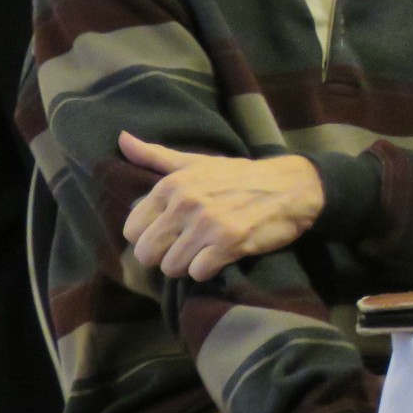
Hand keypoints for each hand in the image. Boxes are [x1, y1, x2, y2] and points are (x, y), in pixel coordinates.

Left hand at [119, 132, 324, 280]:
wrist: (291, 186)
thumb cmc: (239, 176)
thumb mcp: (195, 163)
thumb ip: (155, 156)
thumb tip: (121, 139)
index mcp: (171, 184)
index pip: (132, 229)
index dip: (149, 235)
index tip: (170, 231)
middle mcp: (186, 203)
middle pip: (147, 254)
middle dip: (164, 255)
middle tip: (187, 246)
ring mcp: (207, 224)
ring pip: (171, 267)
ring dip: (187, 265)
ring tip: (205, 250)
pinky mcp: (228, 243)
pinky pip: (198, 274)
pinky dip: (208, 271)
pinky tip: (220, 256)